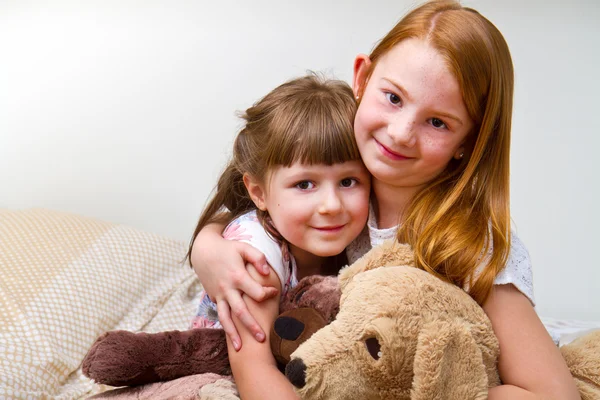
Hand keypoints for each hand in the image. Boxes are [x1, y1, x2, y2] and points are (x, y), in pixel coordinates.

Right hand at [190, 225, 277, 349]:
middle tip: (262, 339)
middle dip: (251, 326)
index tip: (275, 293)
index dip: (267, 294)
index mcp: (237, 276)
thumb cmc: (228, 249)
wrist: (203, 251)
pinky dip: (226, 327)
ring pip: (226, 318)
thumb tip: (267, 273)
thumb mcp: (243, 247)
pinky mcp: (214, 298)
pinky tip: (232, 338)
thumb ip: (257, 258)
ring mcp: (219, 295)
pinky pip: (220, 315)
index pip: (256, 292)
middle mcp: (227, 289)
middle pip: (240, 312)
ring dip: (232, 334)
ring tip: (239, 349)